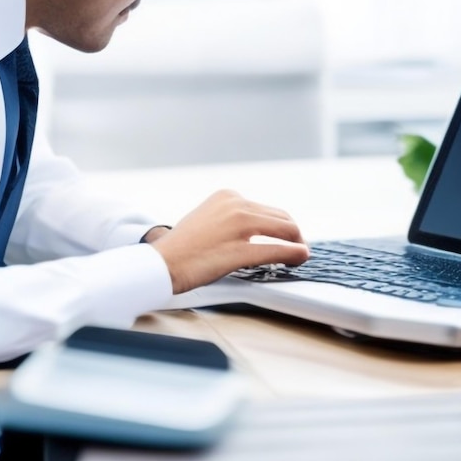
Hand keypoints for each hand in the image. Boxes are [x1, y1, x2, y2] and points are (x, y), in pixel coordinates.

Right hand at [150, 189, 309, 293]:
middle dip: (293, 233)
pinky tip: (300, 258)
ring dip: (298, 243)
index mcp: (228, 196)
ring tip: (300, 256)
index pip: (267, 208)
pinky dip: (294, 253)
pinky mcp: (239, 249)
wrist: (160, 264)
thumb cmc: (183, 248)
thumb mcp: (209, 219)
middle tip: (297, 248)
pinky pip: (277, 249)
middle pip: (281, 217)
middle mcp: (235, 204)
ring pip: (284, 230)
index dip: (282, 225)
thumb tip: (258, 231)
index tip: (286, 237)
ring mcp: (238, 225)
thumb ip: (233, 220)